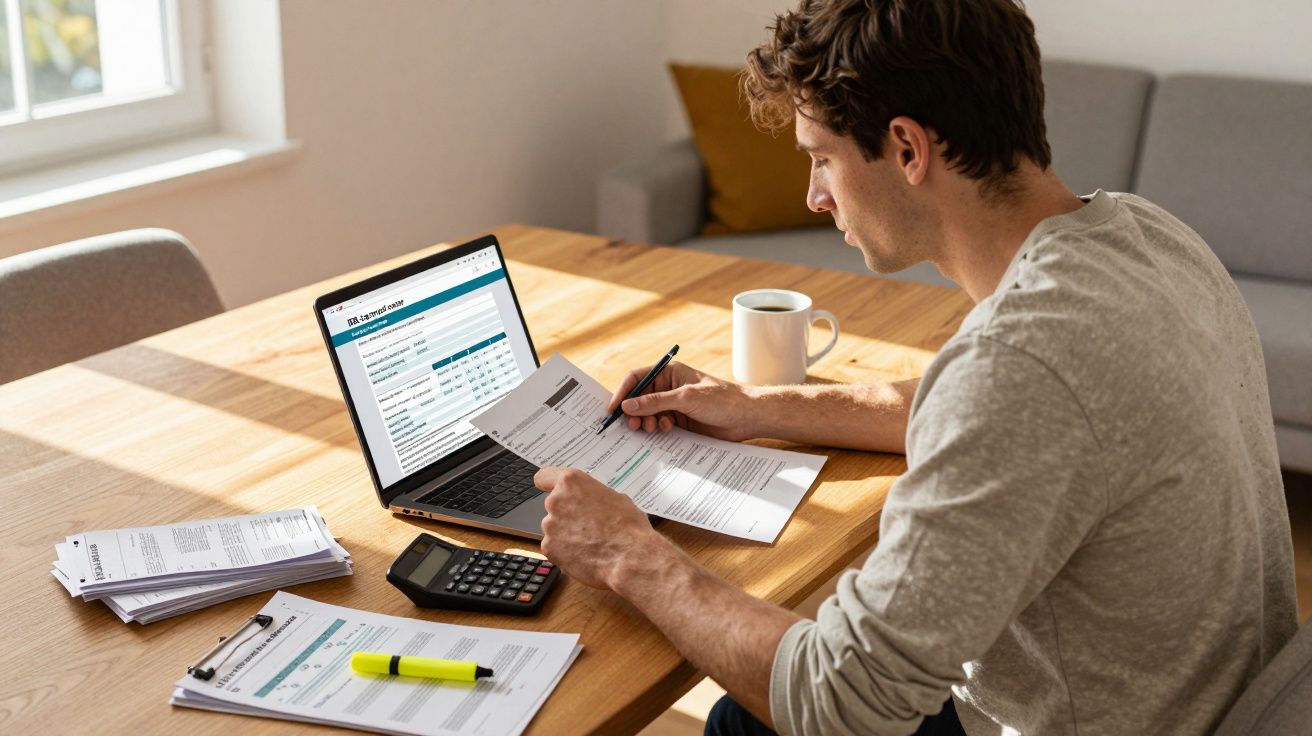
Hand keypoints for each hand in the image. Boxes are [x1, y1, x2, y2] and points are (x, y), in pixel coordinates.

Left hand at [533, 467, 669, 589]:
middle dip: (568, 515)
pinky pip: (555, 548)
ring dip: (567, 534)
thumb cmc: (628, 527)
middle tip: (589, 525)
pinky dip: (566, 552)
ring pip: (555, 529)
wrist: (629, 558)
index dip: (548, 485)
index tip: (552, 491)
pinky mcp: (549, 548)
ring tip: (591, 543)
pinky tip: (585, 555)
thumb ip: (593, 496)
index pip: (544, 477)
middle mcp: (556, 501)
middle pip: (555, 507)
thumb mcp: (616, 498)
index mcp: (571, 483)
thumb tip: (590, 502)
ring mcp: (550, 526)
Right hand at [607, 361, 755, 441]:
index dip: (622, 391)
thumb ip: (655, 402)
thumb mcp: (686, 398)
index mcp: (669, 373)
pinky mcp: (680, 421)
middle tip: (632, 425)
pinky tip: (666, 431)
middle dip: (633, 411)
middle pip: (639, 398)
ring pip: (647, 414)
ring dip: (645, 422)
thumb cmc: (721, 399)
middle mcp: (669, 388)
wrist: (746, 417)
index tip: (612, 408)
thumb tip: (627, 406)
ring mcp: (674, 405)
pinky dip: (657, 429)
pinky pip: (659, 425)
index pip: (637, 378)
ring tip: (650, 428)